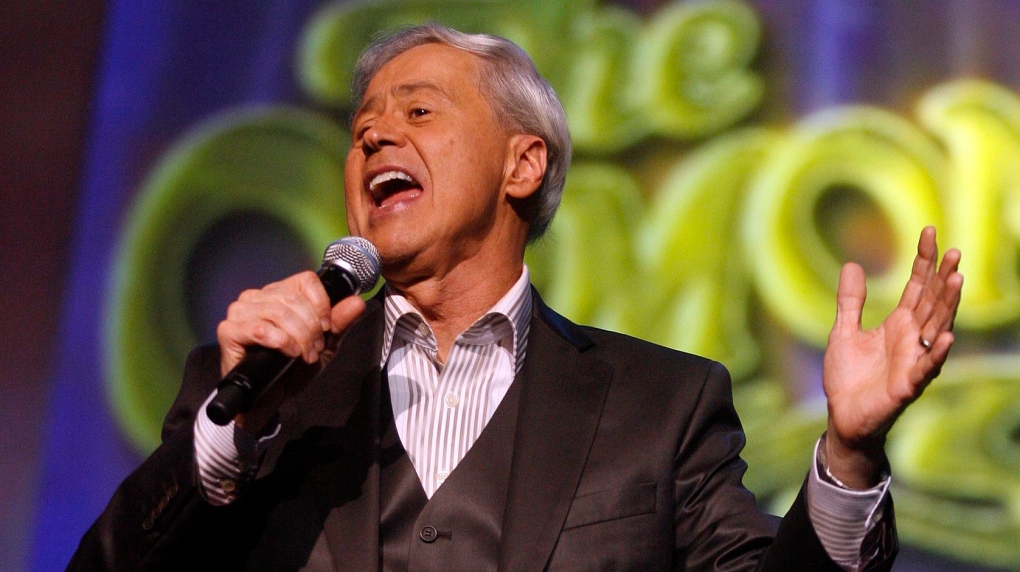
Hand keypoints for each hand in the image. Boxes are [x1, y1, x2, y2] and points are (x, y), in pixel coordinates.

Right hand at [215, 271, 365, 429]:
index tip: (326, 328)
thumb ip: (339, 324)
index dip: (322, 304)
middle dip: (311, 327)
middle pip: (293, 297)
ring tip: (303, 355)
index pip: (306, 280)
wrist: (270, 399)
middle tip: (315, 349)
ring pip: (278, 311)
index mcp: (280, 293)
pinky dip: (280, 341)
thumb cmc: (291, 370)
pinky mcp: (229, 330)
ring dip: (298, 336)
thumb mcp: (324, 346)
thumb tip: (357, 302)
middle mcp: (257, 297)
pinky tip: (288, 353)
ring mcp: (240, 312)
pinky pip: (259, 328)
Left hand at [822, 226, 961, 487]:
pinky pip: (926, 367)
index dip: (924, 261)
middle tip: (954, 251)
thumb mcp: (843, 332)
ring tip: (957, 280)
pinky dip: (936, 352)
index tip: (930, 232)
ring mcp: (913, 361)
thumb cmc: (848, 378)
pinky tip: (946, 336)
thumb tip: (852, 264)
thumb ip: (850, 301)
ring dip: (947, 306)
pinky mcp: (907, 385)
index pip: (917, 287)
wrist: (843, 417)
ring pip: (936, 328)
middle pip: (932, 303)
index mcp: (899, 325)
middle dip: (943, 278)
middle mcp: (912, 339)